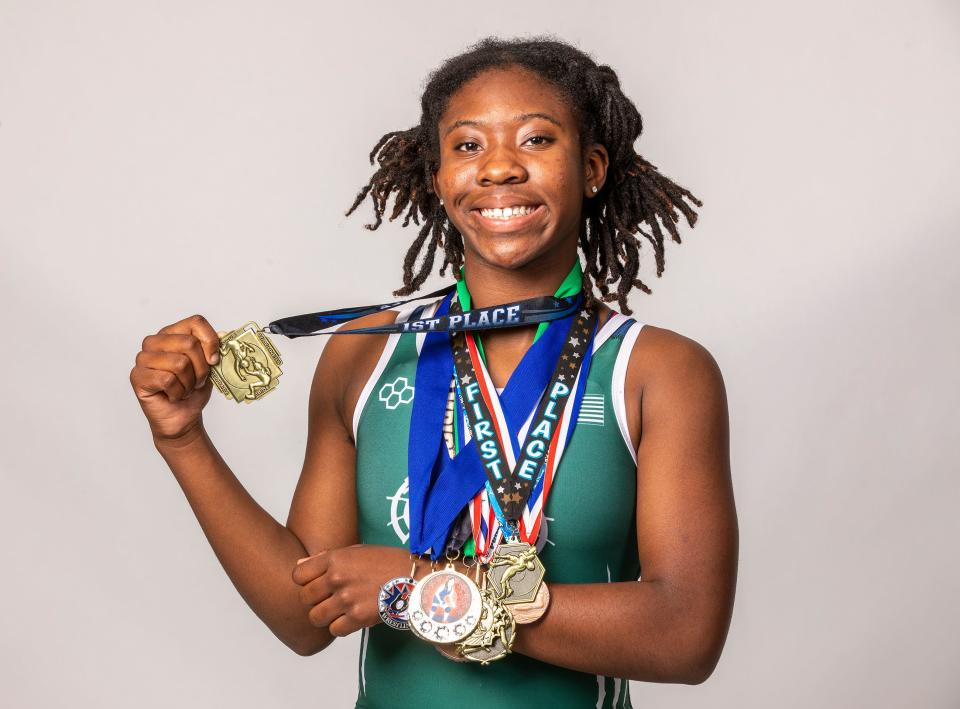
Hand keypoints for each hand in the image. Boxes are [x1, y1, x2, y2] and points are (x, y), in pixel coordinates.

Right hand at [129, 314, 221, 441]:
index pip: (196, 322)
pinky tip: (173, 396)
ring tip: (184, 389)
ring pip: (179, 363)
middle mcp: (154, 341)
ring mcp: (142, 358)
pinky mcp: (137, 376)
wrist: (182, 417)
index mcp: (173, 333)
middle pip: (189, 343)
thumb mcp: (210, 367)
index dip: (210, 341)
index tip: (214, 360)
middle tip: (197, 381)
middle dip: (201, 369)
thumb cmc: (194, 390)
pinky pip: (167, 380)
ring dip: (189, 383)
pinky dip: (177, 393)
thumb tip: (224, 334)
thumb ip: (215, 349)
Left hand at [292, 544, 410, 636]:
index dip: (305, 581)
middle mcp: (337, 578)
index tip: (316, 583)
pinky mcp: (358, 617)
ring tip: (339, 611)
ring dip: (325, 617)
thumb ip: (326, 557)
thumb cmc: (387, 562)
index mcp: (335, 559)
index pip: (298, 575)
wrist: (415, 578)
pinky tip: (351, 619)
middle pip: (305, 598)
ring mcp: (347, 599)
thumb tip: (300, 563)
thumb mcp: (357, 550)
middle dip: (314, 601)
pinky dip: (341, 628)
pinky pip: (334, 630)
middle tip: (329, 599)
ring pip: (315, 617)